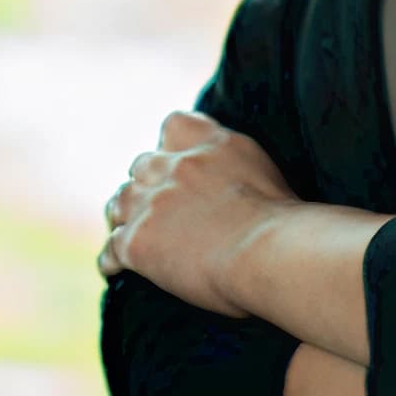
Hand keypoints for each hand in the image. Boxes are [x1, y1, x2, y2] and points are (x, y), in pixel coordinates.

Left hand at [99, 112, 299, 314]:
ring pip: (119, 203)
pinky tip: (115, 270)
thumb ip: (239, 169)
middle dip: (146, 186)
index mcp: (211, 144)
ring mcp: (151, 202)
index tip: (177, 163)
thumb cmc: (285, 226)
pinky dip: (111, 260)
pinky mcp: (137, 241)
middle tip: (156, 209)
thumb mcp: (267, 175)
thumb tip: (235, 188)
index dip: (172, 147)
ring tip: (129, 235)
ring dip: (123, 217)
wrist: (270, 254)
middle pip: (141, 166)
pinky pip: (110, 250)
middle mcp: (175, 166)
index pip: (175, 125)